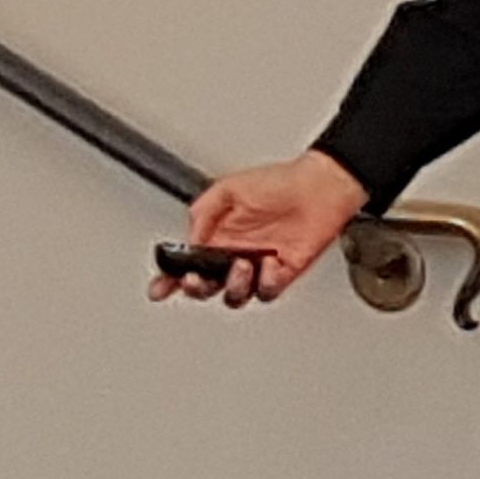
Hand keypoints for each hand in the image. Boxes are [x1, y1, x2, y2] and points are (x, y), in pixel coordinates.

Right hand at [149, 150, 368, 308]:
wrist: (320, 185)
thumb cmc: (280, 182)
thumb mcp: (228, 189)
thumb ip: (203, 213)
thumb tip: (191, 241)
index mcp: (218, 236)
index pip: (187, 265)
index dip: (169, 281)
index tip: (159, 288)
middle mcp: (235, 255)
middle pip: (206, 288)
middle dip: (196, 288)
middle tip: (198, 277)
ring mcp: (258, 267)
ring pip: (235, 296)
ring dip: (232, 286)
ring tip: (241, 264)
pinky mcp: (283, 272)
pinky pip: (267, 291)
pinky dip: (264, 283)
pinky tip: (268, 263)